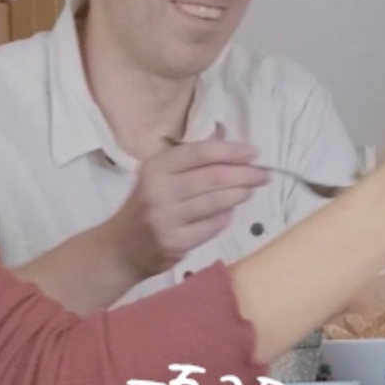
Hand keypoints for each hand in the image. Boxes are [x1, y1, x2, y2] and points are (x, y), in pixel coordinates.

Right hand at [109, 130, 265, 280]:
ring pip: (215, 202)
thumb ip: (189, 160)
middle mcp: (159, 190)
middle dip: (244, 174)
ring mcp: (166, 218)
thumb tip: (224, 137)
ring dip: (239, 194)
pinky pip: (211, 227)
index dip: (230, 151)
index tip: (254, 152)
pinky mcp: (175, 242)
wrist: (120, 248)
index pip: (199, 153)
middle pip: (212, 177)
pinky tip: (230, 212)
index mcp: (155, 168)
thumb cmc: (145, 206)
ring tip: (250, 190)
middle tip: (264, 174)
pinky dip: (225, 217)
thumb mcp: (158, 176)